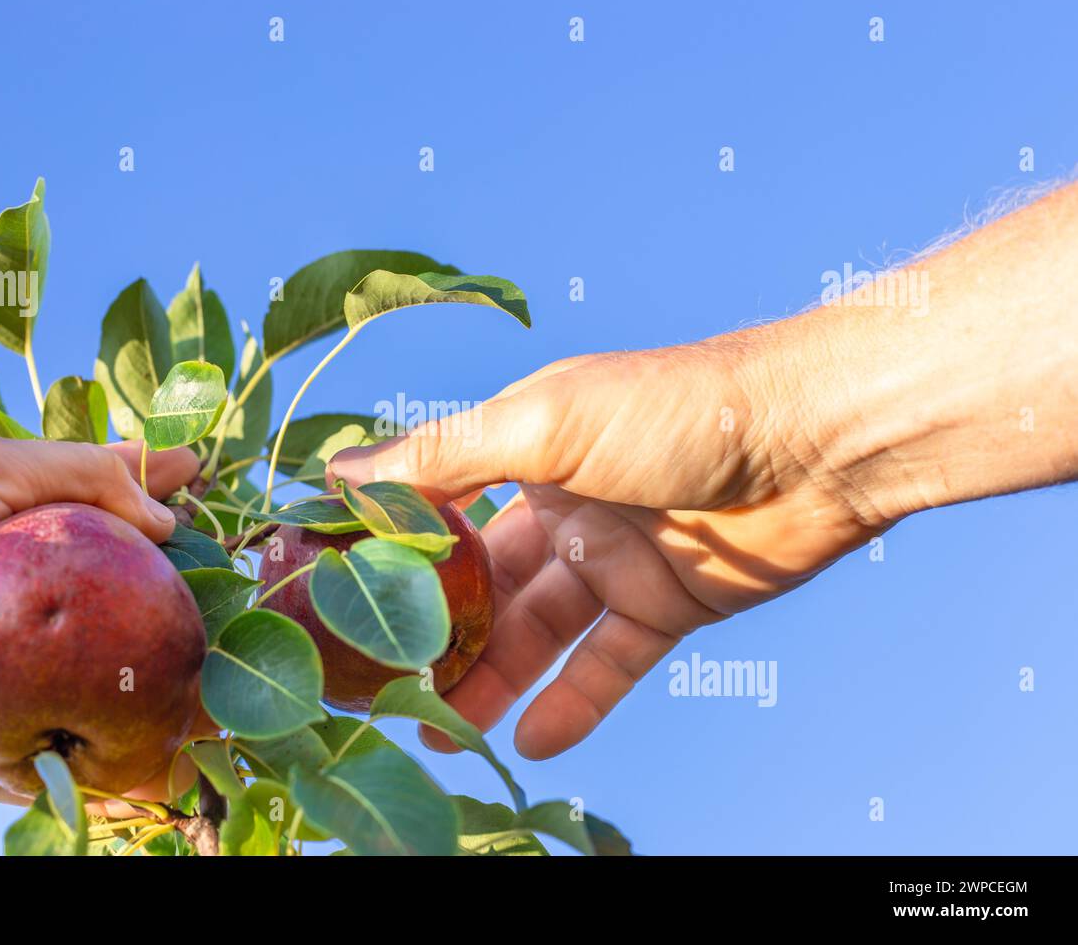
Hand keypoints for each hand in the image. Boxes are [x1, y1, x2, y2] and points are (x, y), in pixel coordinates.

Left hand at [0, 435, 199, 802]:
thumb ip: (82, 474)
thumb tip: (169, 516)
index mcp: (10, 544)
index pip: (103, 518)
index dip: (154, 502)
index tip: (206, 482)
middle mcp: (18, 616)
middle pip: (112, 611)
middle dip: (174, 605)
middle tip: (239, 595)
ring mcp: (6, 686)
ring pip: (101, 695)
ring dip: (160, 697)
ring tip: (228, 687)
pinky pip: (61, 771)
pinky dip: (114, 774)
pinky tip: (175, 763)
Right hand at [332, 181, 1077, 759]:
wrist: (817, 441)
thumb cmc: (676, 409)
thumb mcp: (544, 421)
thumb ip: (445, 456)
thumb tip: (340, 472)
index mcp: (528, 450)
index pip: (441, 506)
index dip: (391, 551)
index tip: (334, 598)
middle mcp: (565, 506)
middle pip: (484, 584)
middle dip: (436, 634)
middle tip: (383, 687)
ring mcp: (615, 559)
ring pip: (537, 632)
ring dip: (491, 679)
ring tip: (439, 730)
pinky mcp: (668, 606)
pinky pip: (609, 664)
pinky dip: (575, 703)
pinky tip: (532, 741)